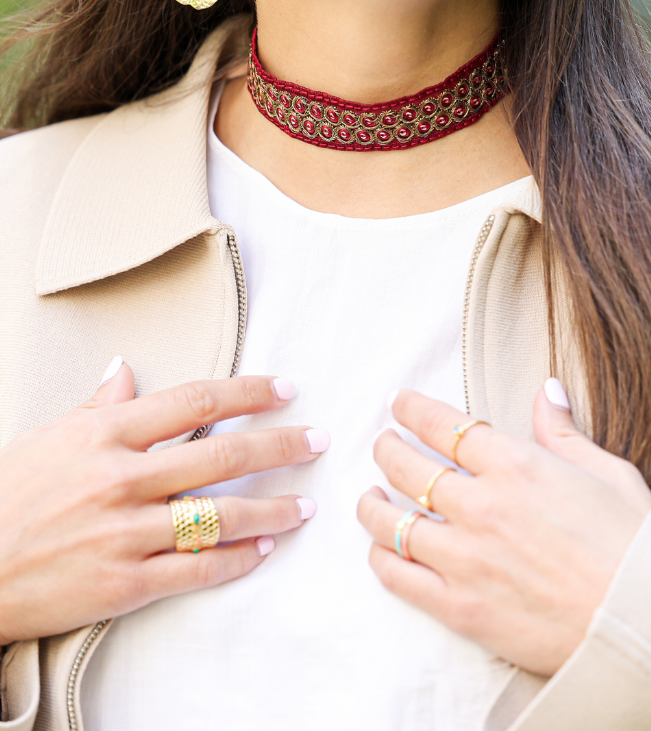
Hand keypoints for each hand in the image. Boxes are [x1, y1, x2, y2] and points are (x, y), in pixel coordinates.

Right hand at [0, 360, 327, 644]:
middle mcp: (123, 477)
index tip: (285, 389)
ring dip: (272, 508)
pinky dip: (237, 559)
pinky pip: (196, 569)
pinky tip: (263, 550)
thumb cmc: (6, 496)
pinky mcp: (123, 583)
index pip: (196, 400)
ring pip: (220, 515)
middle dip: (280, 445)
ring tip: (305, 505)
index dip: (249, 393)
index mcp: (107, 433)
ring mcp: (125, 531)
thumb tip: (126, 369)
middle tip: (317, 440)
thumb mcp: (49, 438)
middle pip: (223, 455)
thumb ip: (98, 406)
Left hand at [357, 383, 650, 676]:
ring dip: (372, 502)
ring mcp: (466, 558)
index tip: (400, 404)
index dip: (414, 410)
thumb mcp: (608, 474)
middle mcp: (482, 506)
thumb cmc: (636, 548)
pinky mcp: (461, 607)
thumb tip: (546, 389)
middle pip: (407, 466)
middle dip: (387, 448)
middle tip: (383, 442)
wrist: (649, 628)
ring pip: (391, 520)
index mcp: (517, 466)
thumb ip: (564, 432)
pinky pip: (399, 577)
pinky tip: (380, 548)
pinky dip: (381, 558)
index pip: (444, 425)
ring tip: (369, 494)